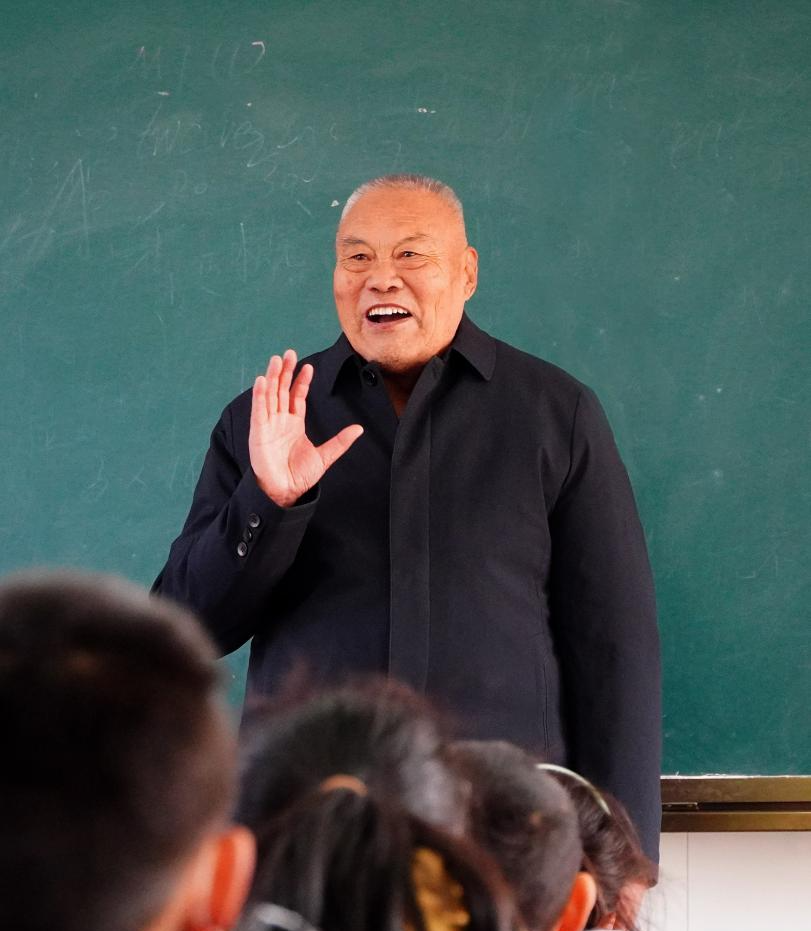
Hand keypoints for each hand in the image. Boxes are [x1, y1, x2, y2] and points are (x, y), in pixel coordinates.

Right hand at [249, 349, 362, 507]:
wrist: (285, 492)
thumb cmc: (300, 476)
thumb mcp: (325, 456)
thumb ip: (340, 441)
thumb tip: (359, 429)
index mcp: (294, 424)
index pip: (296, 396)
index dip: (301, 381)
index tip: (307, 367)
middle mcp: (279, 421)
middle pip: (281, 390)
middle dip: (285, 372)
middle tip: (289, 353)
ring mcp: (268, 425)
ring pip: (269, 395)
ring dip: (272, 378)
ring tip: (276, 360)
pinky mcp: (258, 433)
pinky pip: (258, 410)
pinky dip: (259, 395)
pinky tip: (262, 380)